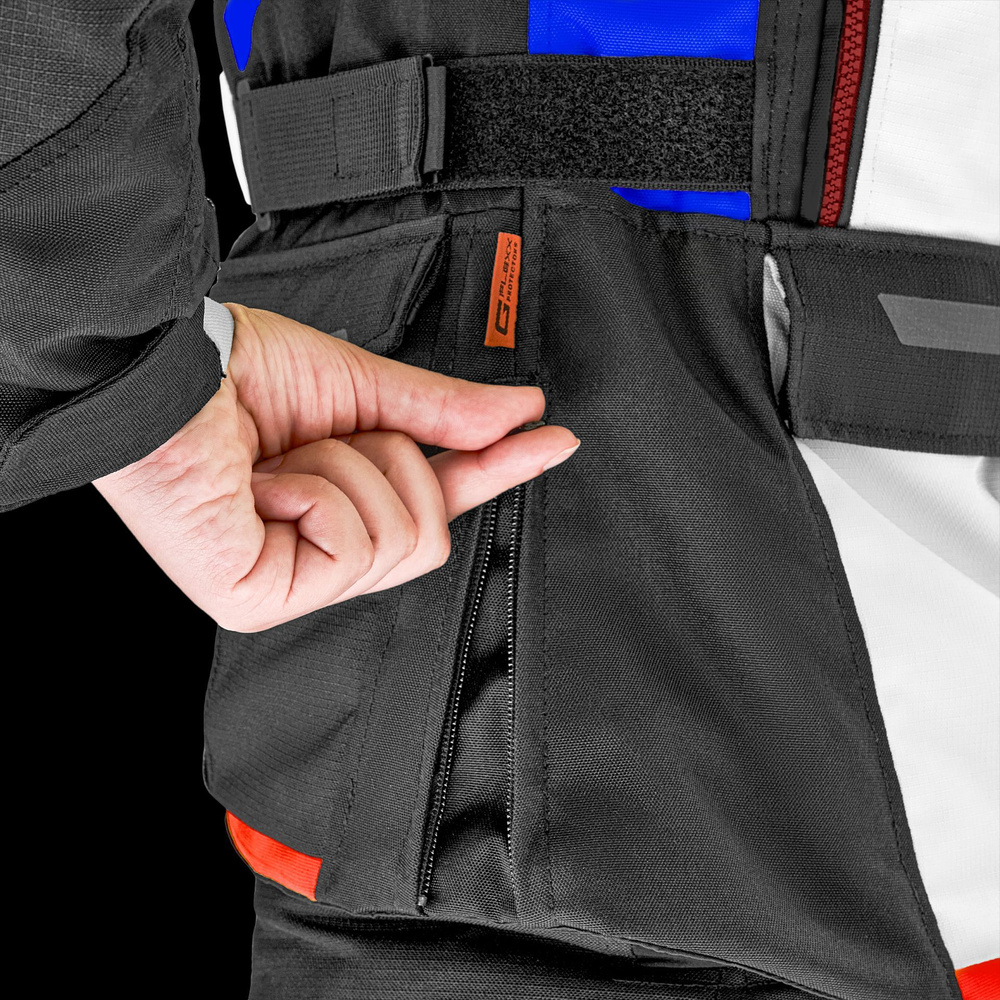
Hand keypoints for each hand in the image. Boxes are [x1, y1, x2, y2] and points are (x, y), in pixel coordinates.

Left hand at [93, 304, 579, 631]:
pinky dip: (320, 493)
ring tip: (284, 456)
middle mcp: (316, 548)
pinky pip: (353, 550)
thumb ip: (441, 412)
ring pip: (400, 541)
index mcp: (340, 498)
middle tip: (329, 436)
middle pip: (430, 536)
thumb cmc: (234, 368)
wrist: (162, 365)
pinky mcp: (257, 600)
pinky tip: (267, 485)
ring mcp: (287, 582)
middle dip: (392, 462)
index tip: (553, 439)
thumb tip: (520, 412)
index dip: (498, 470)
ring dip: (349, 471)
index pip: (438, 498)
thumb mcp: (359, 386)